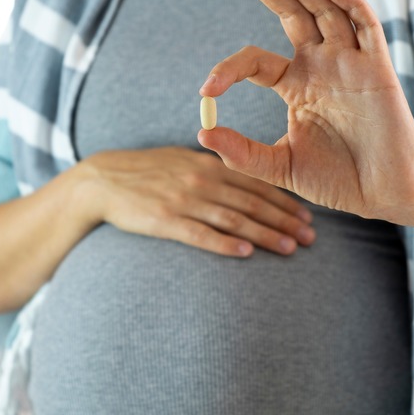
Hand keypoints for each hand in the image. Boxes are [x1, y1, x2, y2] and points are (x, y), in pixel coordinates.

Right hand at [78, 147, 315, 256]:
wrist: (102, 181)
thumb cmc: (145, 173)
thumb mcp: (182, 162)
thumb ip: (212, 171)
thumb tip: (241, 185)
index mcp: (208, 165)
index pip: (255, 184)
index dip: (284, 200)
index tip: (306, 216)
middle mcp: (201, 180)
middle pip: (252, 202)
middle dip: (285, 220)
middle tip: (311, 238)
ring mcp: (184, 200)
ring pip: (234, 218)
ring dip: (265, 234)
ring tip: (290, 248)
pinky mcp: (165, 220)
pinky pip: (200, 234)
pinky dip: (225, 243)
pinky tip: (245, 252)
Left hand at [198, 0, 413, 224]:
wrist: (381, 195)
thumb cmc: (335, 180)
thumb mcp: (280, 167)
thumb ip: (243, 154)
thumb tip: (202, 133)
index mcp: (295, 86)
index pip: (254, 62)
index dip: (228, 70)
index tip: (206, 92)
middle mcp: (321, 67)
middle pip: (295, 17)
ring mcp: (349, 64)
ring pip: (328, 12)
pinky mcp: (377, 69)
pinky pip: (366, 27)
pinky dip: (350, 5)